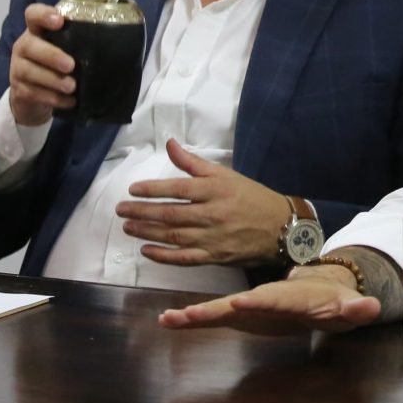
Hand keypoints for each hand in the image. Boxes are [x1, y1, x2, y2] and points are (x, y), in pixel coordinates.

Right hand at [7, 3, 74, 127]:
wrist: (34, 97)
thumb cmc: (58, 65)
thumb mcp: (69, 49)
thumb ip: (85, 37)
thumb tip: (127, 21)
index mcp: (37, 31)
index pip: (32, 14)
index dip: (43, 14)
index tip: (60, 20)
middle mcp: (24, 46)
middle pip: (30, 45)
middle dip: (51, 55)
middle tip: (71, 65)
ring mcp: (17, 69)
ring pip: (29, 71)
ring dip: (53, 80)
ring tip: (72, 87)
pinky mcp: (18, 90)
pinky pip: (33, 93)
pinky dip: (53, 98)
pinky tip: (69, 101)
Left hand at [115, 138, 292, 266]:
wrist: (281, 227)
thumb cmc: (252, 197)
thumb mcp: (226, 175)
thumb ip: (194, 162)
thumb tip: (169, 144)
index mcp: (216, 190)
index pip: (178, 189)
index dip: (152, 189)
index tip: (133, 190)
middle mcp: (212, 214)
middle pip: (170, 214)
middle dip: (142, 211)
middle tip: (121, 210)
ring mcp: (213, 238)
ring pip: (173, 236)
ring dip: (147, 232)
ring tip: (128, 226)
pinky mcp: (215, 256)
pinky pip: (184, 258)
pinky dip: (164, 256)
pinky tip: (146, 251)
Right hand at [158, 265, 380, 334]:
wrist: (318, 291)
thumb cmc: (333, 300)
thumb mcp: (349, 306)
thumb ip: (358, 308)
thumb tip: (371, 306)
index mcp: (290, 296)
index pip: (273, 298)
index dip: (258, 300)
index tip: (239, 301)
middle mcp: (264, 298)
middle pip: (237, 304)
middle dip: (214, 309)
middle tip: (190, 314)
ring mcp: (249, 306)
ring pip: (220, 310)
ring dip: (196, 315)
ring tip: (171, 319)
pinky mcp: (240, 315)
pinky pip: (214, 318)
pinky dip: (192, 320)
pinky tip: (169, 322)